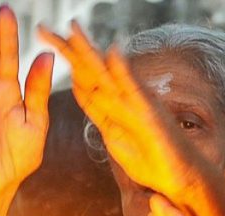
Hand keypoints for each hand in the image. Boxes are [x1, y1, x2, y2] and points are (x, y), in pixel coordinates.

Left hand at [39, 22, 209, 201]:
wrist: (181, 178)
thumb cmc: (153, 161)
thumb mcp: (115, 139)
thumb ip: (100, 114)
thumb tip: (82, 90)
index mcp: (112, 107)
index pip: (83, 78)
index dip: (64, 59)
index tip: (44, 38)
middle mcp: (124, 98)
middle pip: (90, 70)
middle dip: (68, 49)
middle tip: (43, 28)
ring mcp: (137, 103)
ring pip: (107, 74)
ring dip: (89, 52)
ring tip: (72, 30)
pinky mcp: (150, 113)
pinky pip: (134, 89)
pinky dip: (124, 70)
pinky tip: (112, 51)